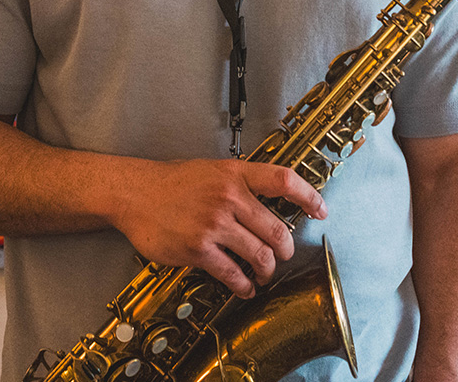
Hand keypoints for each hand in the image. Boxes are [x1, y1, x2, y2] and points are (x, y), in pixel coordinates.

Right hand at [110, 158, 327, 298]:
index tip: (321, 210)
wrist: (136, 193)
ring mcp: (214, 224)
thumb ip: (240, 183)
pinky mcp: (199, 249)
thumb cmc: (173, 181)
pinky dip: (244, 286)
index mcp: (235, 174)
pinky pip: (232, 274)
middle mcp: (228, 197)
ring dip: (267, 270)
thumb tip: (270, 200)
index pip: (284, 180)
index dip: (309, 196)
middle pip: (278, 230)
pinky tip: (244, 287)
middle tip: (283, 254)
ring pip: (260, 256)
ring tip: (264, 273)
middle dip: (286, 249)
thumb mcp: (212, 170)